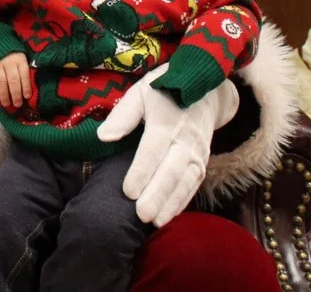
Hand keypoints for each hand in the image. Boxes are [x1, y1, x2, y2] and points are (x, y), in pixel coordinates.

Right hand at [0, 53, 29, 107]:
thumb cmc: (12, 55)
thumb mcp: (21, 58)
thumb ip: (24, 71)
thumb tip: (28, 90)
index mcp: (20, 59)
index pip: (24, 74)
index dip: (26, 86)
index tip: (27, 96)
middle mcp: (9, 61)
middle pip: (13, 80)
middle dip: (15, 94)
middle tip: (17, 104)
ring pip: (1, 81)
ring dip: (4, 94)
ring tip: (6, 103)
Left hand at [97, 65, 239, 226]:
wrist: (207, 91)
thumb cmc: (164, 90)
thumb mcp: (140, 92)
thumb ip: (123, 115)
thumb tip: (103, 136)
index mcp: (166, 120)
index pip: (153, 149)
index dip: (142, 171)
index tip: (128, 191)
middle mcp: (185, 139)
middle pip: (172, 171)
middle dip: (157, 195)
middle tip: (141, 215)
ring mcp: (197, 152)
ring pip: (185, 182)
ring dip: (170, 203)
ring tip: (154, 221)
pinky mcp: (203, 161)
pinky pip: (194, 185)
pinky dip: (182, 201)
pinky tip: (168, 215)